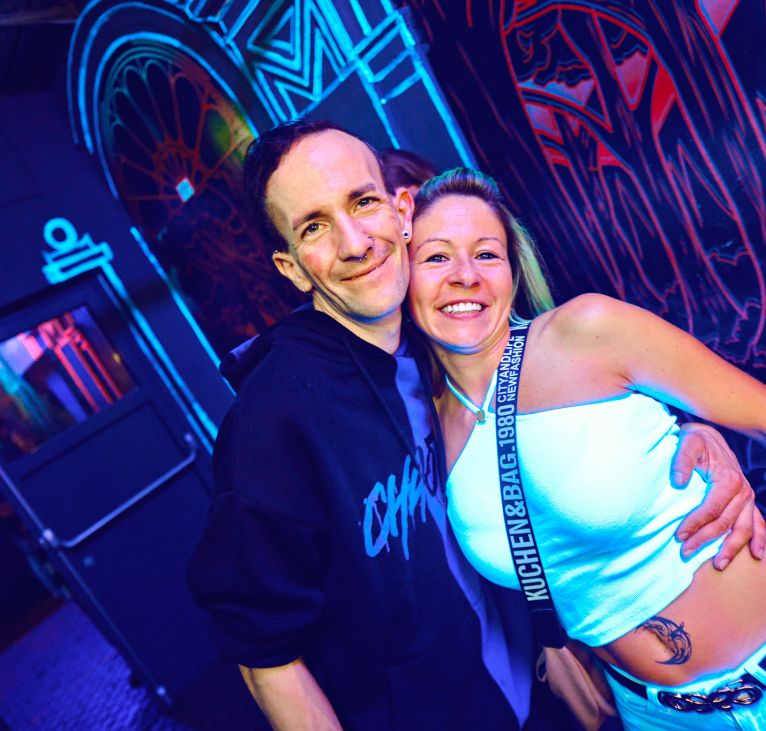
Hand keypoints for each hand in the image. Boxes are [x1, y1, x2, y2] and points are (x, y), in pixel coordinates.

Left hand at [672, 422, 764, 568]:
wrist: (708, 435)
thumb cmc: (695, 440)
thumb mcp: (687, 443)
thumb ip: (681, 460)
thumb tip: (678, 482)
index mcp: (728, 479)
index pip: (711, 510)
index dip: (694, 524)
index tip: (678, 536)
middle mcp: (742, 491)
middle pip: (725, 523)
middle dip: (705, 540)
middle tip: (686, 553)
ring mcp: (748, 497)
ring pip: (743, 528)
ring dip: (731, 548)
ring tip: (718, 564)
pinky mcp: (748, 500)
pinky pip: (758, 523)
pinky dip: (759, 539)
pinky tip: (757, 554)